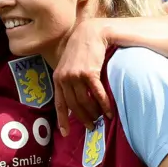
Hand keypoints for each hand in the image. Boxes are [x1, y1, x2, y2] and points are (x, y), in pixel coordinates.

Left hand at [54, 19, 111, 135]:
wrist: (91, 33)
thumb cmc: (82, 49)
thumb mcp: (69, 64)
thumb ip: (69, 80)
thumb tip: (75, 99)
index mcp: (58, 78)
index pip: (60, 103)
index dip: (62, 119)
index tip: (65, 133)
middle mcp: (64, 78)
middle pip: (74, 105)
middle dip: (83, 118)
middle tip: (91, 127)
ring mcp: (75, 76)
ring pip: (85, 102)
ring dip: (94, 113)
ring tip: (101, 119)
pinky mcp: (88, 73)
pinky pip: (97, 94)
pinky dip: (104, 105)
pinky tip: (110, 112)